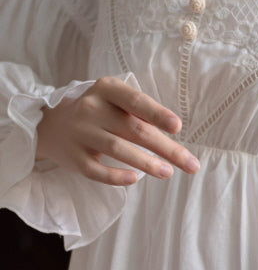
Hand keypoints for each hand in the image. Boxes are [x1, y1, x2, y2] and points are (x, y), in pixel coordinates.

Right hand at [36, 76, 199, 185]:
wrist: (53, 125)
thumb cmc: (101, 113)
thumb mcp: (117, 101)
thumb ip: (141, 113)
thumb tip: (175, 136)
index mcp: (107, 89)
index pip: (136, 101)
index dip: (157, 113)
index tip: (177, 127)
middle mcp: (91, 108)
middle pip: (134, 129)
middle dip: (166, 148)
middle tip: (191, 164)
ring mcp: (80, 132)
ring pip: (117, 149)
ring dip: (147, 163)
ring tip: (169, 172)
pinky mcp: (73, 157)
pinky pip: (96, 170)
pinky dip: (115, 176)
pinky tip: (134, 179)